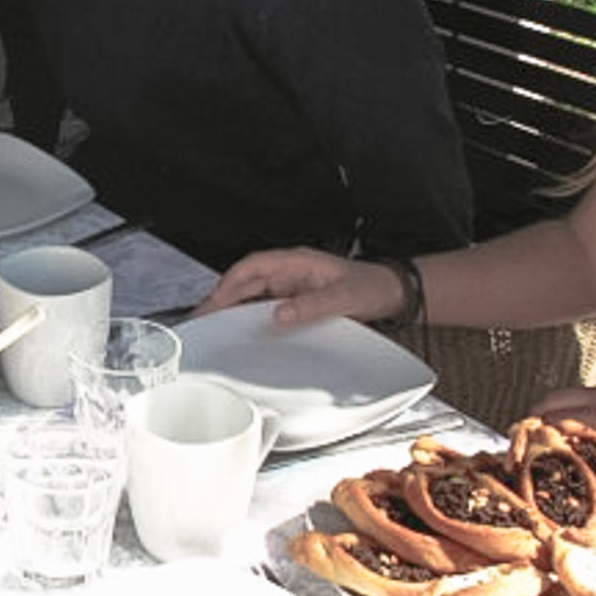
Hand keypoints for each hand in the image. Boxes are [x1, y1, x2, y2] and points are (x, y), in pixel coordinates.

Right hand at [204, 248, 402, 326]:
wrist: (392, 293)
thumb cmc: (371, 286)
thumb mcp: (343, 297)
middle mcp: (289, 271)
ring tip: (215, 330)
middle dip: (222, 300)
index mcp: (296, 262)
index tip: (213, 303)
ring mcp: (290, 286)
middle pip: (245, 282)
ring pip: (251, 295)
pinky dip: (249, 318)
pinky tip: (243, 333)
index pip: (252, 267)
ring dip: (232, 310)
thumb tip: (278, 314)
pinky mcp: (295, 301)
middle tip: (203, 322)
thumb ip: (311, 306)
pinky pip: (264, 307)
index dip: (228, 283)